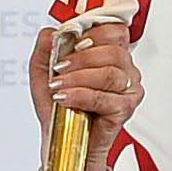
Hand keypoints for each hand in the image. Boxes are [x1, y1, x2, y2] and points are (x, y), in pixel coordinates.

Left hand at [29, 21, 141, 170]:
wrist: (62, 139)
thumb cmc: (59, 107)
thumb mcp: (44, 72)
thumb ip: (46, 48)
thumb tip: (51, 32)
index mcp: (111, 54)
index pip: (115, 30)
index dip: (95, 33)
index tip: (73, 42)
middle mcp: (124, 69)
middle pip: (114, 51)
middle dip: (81, 57)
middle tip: (60, 68)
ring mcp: (128, 89)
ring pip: (110, 73)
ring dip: (79, 77)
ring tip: (59, 85)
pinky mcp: (125, 109)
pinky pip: (105, 97)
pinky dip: (81, 95)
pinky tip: (65, 98)